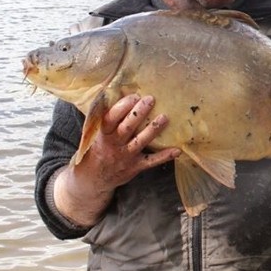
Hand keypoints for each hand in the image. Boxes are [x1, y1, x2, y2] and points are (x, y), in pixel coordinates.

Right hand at [54, 94, 177, 226]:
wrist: (92, 179)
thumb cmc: (99, 147)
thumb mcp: (96, 133)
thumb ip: (107, 117)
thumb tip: (117, 91)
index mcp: (103, 134)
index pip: (110, 119)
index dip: (121, 108)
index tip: (133, 96)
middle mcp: (113, 145)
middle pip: (126, 128)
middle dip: (138, 114)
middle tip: (150, 99)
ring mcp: (125, 157)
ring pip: (139, 142)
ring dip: (152, 130)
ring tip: (165, 117)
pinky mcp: (135, 167)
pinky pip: (151, 161)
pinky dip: (164, 156)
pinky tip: (177, 150)